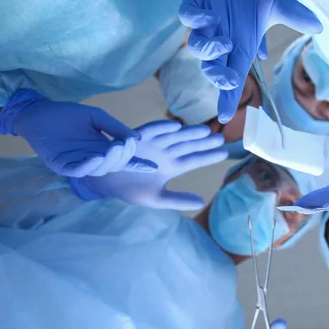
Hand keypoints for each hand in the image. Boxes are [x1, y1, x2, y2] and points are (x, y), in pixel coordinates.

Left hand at [0, 89, 156, 176]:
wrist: (38, 112)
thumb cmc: (66, 114)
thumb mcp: (96, 117)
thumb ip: (115, 127)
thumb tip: (137, 139)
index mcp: (103, 149)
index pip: (124, 159)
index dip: (137, 164)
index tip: (153, 167)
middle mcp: (93, 159)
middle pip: (114, 165)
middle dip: (123, 157)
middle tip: (127, 145)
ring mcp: (77, 164)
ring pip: (99, 169)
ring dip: (109, 161)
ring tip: (116, 149)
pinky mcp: (62, 165)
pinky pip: (78, 170)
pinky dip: (89, 166)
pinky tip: (97, 158)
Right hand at [70, 121, 227, 210]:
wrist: (104, 183)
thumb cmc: (130, 189)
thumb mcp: (156, 198)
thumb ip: (178, 200)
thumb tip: (201, 202)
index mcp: (171, 166)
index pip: (194, 160)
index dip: (208, 156)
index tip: (224, 153)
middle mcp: (165, 153)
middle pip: (188, 146)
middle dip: (203, 142)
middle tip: (220, 138)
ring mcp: (153, 144)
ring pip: (175, 136)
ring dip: (189, 133)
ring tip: (205, 131)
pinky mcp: (137, 138)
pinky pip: (151, 131)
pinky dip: (162, 127)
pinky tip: (176, 126)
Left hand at [179, 0, 321, 122]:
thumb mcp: (278, 4)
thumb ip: (295, 16)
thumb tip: (318, 26)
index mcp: (240, 48)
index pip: (232, 80)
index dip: (227, 100)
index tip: (223, 118)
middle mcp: (221, 41)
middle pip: (212, 69)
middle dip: (218, 77)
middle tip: (229, 78)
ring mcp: (206, 24)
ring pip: (197, 48)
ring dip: (209, 50)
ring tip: (225, 42)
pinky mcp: (195, 3)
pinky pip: (188, 17)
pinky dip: (195, 19)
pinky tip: (208, 17)